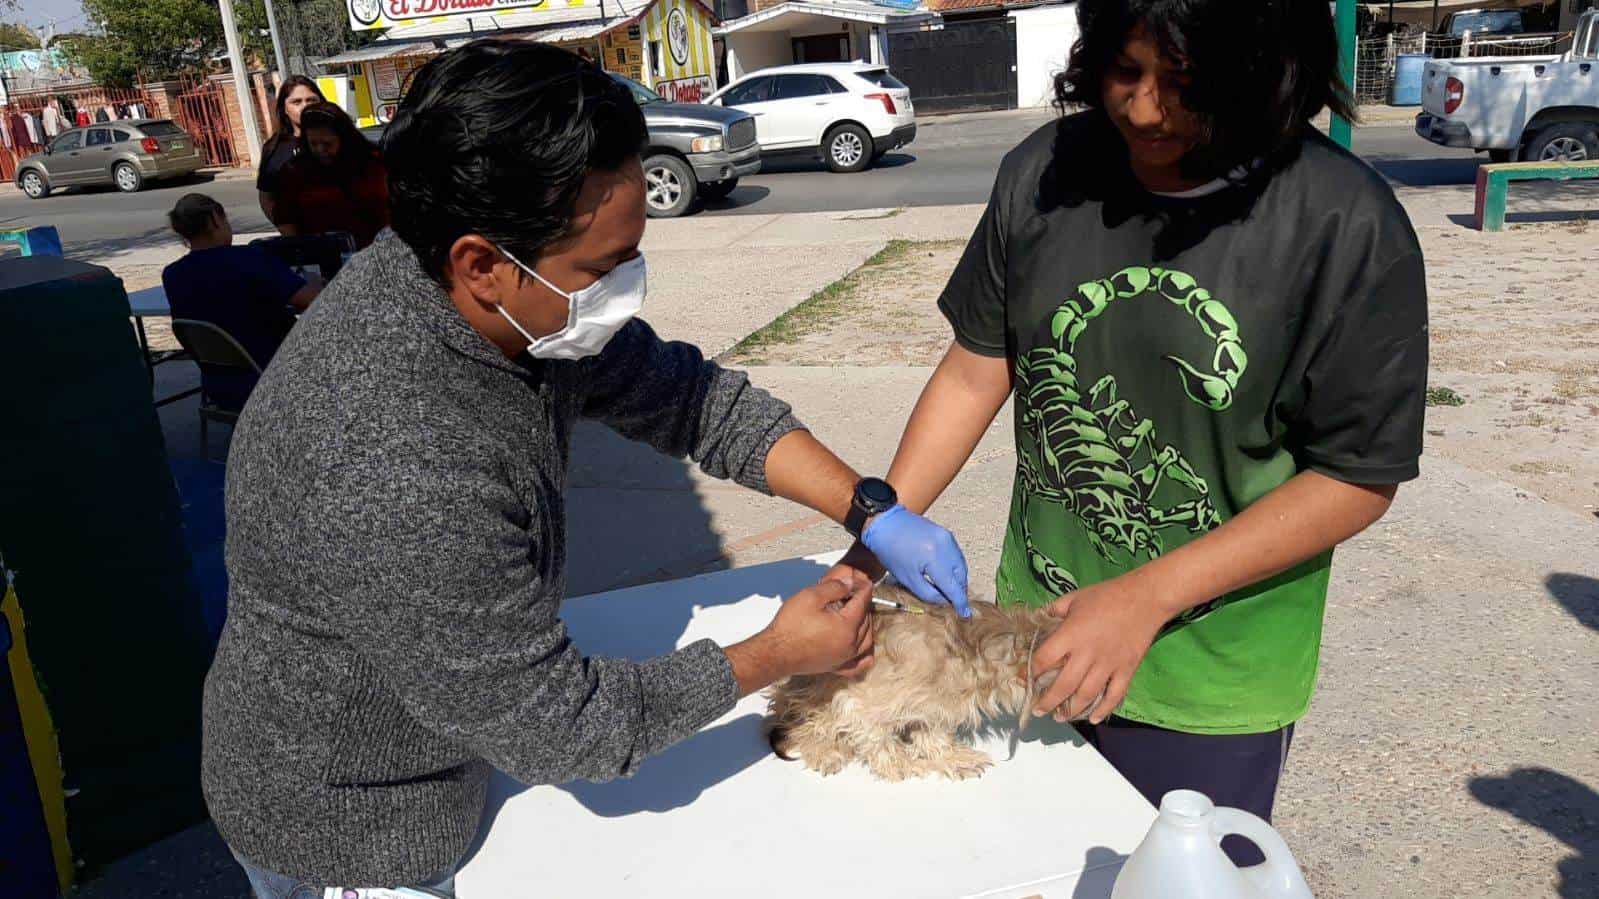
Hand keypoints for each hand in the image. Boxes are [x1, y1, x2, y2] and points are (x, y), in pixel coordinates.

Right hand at [763, 571, 874, 677]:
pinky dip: (865, 653)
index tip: (861, 581)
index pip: (862, 602)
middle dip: (862, 604)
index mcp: (847, 627)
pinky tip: (862, 646)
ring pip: (867, 639)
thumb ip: (834, 587)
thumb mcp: (811, 596)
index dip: (862, 588)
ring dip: (866, 624)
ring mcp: (844, 658)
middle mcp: (850, 645)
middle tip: (853, 593)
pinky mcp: (836, 666)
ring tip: (857, 613)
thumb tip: (849, 583)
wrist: (775, 652)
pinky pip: (860, 663)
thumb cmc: (789, 627)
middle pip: (866, 619)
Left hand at [860, 505, 970, 616]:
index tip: (965, 615)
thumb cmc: (891, 552)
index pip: (953, 587)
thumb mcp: (907, 578)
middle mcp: (947, 547)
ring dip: (958, 580)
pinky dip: (955, 567)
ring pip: (961, 566)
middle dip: (959, 591)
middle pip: (961, 576)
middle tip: (955, 604)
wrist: (885, 522)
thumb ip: (928, 593)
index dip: (960, 603)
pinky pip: (956, 555)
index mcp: (935, 559)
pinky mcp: (946, 534)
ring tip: (951, 591)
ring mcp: (948, 538)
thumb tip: (945, 601)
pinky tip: (947, 575)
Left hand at [1028, 576, 1166, 724]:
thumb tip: (1037, 618)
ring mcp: (1108, 665)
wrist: (1145, 598)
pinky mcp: (1126, 670)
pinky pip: (1114, 696)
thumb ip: (1054, 610)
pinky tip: (1093, 719)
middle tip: (1038, 710)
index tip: (1023, 680)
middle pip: (1063, 685)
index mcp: (1071, 634)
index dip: (1030, 672)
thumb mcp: (1074, 598)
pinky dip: (1103, 710)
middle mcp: (1087, 654)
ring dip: (1072, 710)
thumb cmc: (1107, 595)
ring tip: (1060, 717)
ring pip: (1087, 695)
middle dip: (1048, 702)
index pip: (1044, 659)